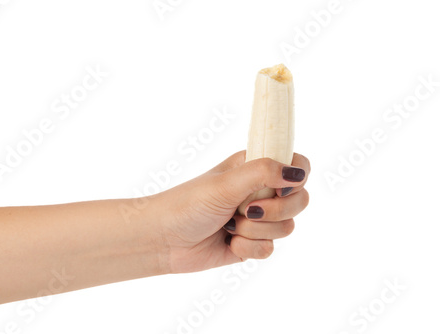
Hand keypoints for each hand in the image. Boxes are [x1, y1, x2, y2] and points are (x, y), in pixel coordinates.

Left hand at [155, 151, 309, 273]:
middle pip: (299, 200)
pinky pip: (269, 249)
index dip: (295, 178)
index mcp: (255, 167)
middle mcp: (259, 191)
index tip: (279, 188)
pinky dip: (248, 248)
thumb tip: (296, 173)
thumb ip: (263, 173)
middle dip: (276, 211)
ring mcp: (257, 219)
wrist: (164, 240)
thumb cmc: (187, 204)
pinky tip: (228, 242)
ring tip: (229, 225)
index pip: (297, 165)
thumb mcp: (226, 183)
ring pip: (286, 227)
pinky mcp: (251, 243)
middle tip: (247, 210)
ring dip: (256, 230)